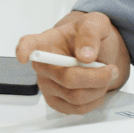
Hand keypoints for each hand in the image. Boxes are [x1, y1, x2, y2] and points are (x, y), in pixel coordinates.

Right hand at [15, 11, 132, 113]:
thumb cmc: (91, 38)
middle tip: (110, 69)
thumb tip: (85, 55)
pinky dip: (94, 100)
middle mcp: (43, 65)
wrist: (99, 54)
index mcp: (47, 41)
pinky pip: (77, 109)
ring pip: (76, 97)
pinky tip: (95, 88)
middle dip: (97, 76)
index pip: (28, 45)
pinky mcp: (56, 102)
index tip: (23, 56)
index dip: (24, 51)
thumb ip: (90, 33)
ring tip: (103, 77)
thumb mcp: (97, 23)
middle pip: (67, 78)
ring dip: (99, 88)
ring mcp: (48, 85)